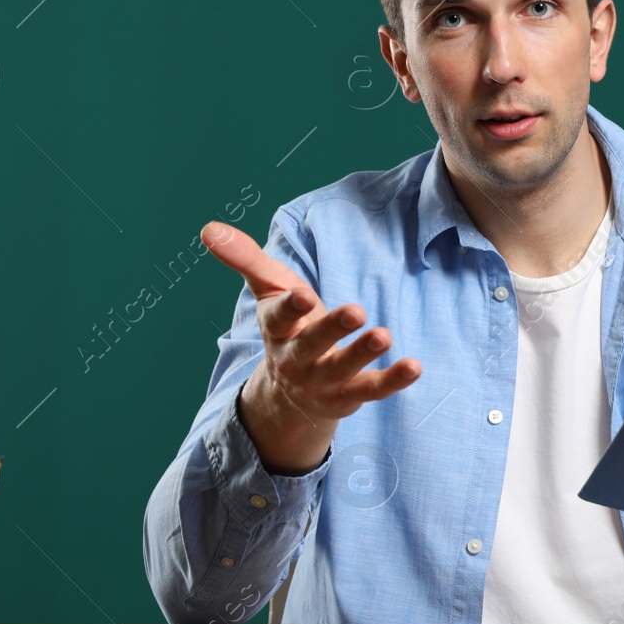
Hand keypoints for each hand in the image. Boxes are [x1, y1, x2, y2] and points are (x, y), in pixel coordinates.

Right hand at [201, 221, 421, 470]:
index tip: (302, 295)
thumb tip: (208, 228)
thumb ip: (244, 258)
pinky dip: (393, 380)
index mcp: (277, 329)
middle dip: (331, 329)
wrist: (290, 392)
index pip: (278, 317)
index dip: (290, 307)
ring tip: (384, 335)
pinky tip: (414, 366)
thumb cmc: (286, 324)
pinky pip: (372, 390)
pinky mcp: (349, 396)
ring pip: (342, 370)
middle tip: (357, 311)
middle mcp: (297, 358)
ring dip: (362, 353)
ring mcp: (323, 380)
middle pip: (311, 345)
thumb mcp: (268, 288)